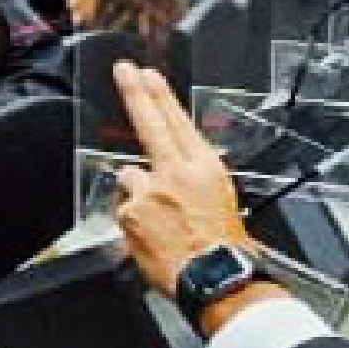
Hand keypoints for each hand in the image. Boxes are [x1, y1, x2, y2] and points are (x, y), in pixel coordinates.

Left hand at [111, 62, 251, 302]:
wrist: (214, 276)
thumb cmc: (225, 246)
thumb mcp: (222, 198)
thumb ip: (193, 178)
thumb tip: (176, 171)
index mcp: (204, 166)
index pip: (178, 121)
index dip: (161, 96)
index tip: (148, 76)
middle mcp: (175, 173)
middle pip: (150, 124)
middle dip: (135, 93)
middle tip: (124, 71)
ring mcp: (150, 192)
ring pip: (131, 177)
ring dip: (139, 193)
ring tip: (160, 219)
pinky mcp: (130, 213)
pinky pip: (124, 210)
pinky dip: (134, 220)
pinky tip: (151, 235)